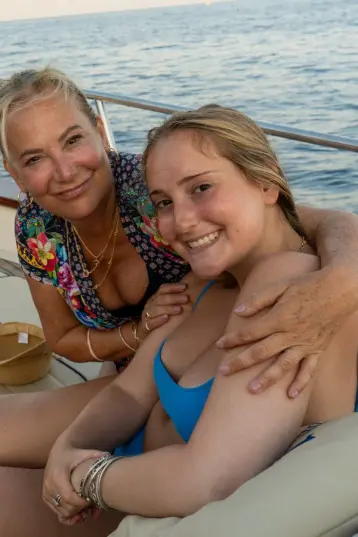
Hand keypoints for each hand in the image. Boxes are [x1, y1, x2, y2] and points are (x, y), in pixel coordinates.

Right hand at [43, 438, 104, 523]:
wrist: (58, 452)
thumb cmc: (72, 454)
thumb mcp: (84, 453)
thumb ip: (95, 455)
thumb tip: (108, 457)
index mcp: (58, 475)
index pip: (69, 496)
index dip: (81, 503)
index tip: (92, 501)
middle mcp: (49, 485)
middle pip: (65, 506)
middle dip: (80, 510)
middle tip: (92, 507)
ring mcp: (46, 493)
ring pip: (61, 511)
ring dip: (75, 515)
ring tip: (87, 511)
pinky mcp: (46, 497)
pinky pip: (56, 511)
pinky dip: (67, 516)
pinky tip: (78, 515)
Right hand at [139, 282, 190, 336]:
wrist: (144, 332)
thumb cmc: (159, 317)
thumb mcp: (165, 307)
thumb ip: (174, 301)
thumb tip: (189, 294)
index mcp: (155, 298)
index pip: (163, 289)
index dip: (174, 287)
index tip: (185, 287)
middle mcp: (150, 305)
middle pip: (161, 298)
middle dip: (174, 297)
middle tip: (186, 298)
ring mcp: (147, 315)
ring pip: (156, 309)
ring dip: (168, 308)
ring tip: (179, 309)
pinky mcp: (145, 326)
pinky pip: (151, 322)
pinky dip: (159, 320)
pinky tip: (167, 318)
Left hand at [217, 266, 355, 397]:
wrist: (340, 289)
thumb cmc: (308, 285)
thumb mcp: (281, 285)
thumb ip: (259, 299)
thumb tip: (238, 311)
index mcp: (279, 318)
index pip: (250, 332)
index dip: (233, 339)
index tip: (219, 345)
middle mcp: (290, 334)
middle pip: (261, 352)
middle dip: (240, 362)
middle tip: (223, 372)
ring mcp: (304, 344)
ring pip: (283, 365)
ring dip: (267, 379)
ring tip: (252, 390)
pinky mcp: (317, 349)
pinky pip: (309, 370)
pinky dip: (301, 383)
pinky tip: (291, 395)